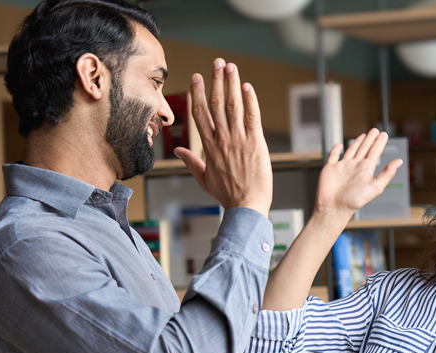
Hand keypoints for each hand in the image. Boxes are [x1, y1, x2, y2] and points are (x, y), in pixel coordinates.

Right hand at [177, 58, 272, 215]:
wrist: (246, 206)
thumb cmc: (228, 195)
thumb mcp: (204, 179)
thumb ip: (191, 162)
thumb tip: (179, 151)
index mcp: (209, 147)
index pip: (200, 114)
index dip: (197, 93)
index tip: (197, 77)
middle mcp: (222, 140)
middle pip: (216, 104)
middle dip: (216, 81)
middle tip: (217, 62)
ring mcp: (239, 140)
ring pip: (233, 106)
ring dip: (231, 84)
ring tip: (231, 67)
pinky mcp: (256, 143)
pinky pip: (252, 117)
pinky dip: (250, 101)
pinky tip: (246, 87)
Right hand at [314, 128, 401, 223]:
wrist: (334, 208)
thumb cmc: (354, 201)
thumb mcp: (375, 187)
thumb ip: (387, 174)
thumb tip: (399, 162)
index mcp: (366, 170)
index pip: (375, 152)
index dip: (379, 142)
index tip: (384, 134)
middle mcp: (355, 167)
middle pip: (364, 149)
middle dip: (370, 139)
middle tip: (375, 130)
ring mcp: (342, 167)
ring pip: (351, 150)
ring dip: (357, 142)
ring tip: (363, 135)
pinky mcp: (330, 168)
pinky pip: (333, 156)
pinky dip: (336, 150)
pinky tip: (339, 145)